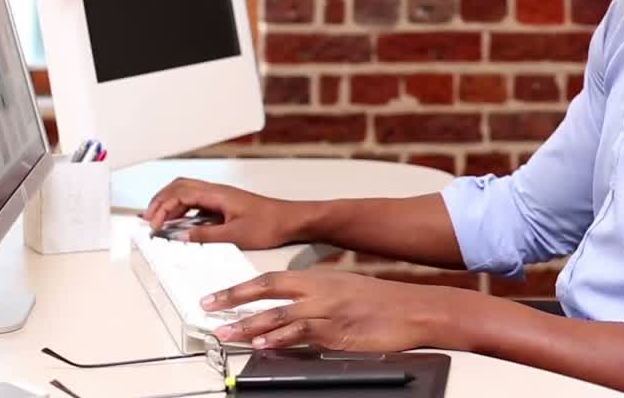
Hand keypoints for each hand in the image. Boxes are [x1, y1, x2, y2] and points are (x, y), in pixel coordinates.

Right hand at [142, 178, 304, 248]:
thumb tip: (180, 236)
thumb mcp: (235, 236)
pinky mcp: (224, 204)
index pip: (179, 193)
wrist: (291, 220)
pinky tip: (178, 223)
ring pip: (186, 193)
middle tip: (147, 220)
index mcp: (217, 194)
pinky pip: (196, 202)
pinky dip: (181, 210)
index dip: (162, 208)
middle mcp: (216, 191)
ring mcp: (220, 196)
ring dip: (169, 204)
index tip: (154, 225)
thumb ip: (205, 236)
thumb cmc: (269, 224)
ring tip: (157, 220)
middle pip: (178, 187)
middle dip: (159, 201)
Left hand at [203, 270, 460, 351]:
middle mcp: (319, 290)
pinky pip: (303, 333)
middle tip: (208, 310)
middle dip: (234, 300)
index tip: (217, 296)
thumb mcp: (345, 292)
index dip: (241, 288)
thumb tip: (289, 314)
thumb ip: (316, 299)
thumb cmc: (383, 303)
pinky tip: (265, 345)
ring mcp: (327, 309)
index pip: (270, 279)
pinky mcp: (338, 330)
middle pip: (268, 290)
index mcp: (319, 279)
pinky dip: (281, 339)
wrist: (415, 308)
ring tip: (227, 334)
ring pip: (280, 314)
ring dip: (250, 325)